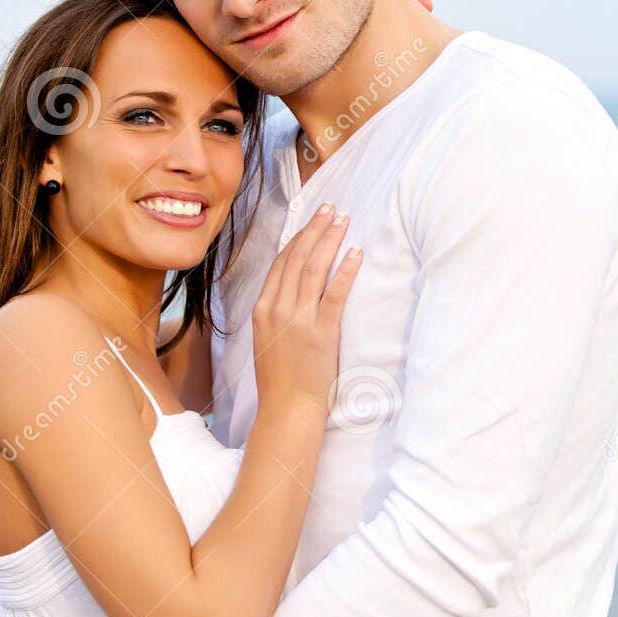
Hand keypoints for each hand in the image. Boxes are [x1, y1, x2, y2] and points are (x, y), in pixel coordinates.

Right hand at [252, 203, 360, 418]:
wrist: (287, 408)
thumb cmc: (280, 379)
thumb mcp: (267, 339)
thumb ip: (275, 313)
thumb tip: (289, 291)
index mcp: (262, 309)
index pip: (281, 263)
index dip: (298, 238)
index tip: (312, 220)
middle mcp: (277, 309)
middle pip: (297, 258)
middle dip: (315, 229)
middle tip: (331, 208)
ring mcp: (298, 319)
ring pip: (314, 268)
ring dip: (330, 240)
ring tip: (343, 220)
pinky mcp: (321, 332)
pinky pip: (334, 293)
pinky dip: (345, 270)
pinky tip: (355, 252)